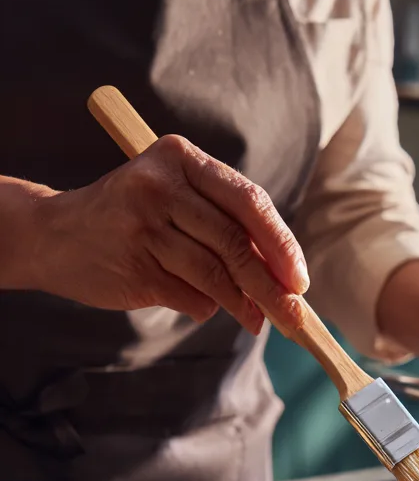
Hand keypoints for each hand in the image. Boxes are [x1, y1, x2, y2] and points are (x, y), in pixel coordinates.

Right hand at [13, 135, 307, 333]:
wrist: (55, 234)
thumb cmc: (139, 218)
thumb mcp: (181, 202)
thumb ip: (228, 228)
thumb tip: (286, 278)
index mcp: (182, 159)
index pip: (248, 202)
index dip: (281, 244)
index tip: (301, 280)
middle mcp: (160, 185)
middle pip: (234, 243)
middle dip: (271, 286)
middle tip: (294, 316)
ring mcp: (142, 224)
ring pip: (215, 274)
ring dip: (244, 305)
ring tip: (258, 321)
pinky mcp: (133, 263)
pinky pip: (189, 294)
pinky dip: (207, 307)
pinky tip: (210, 308)